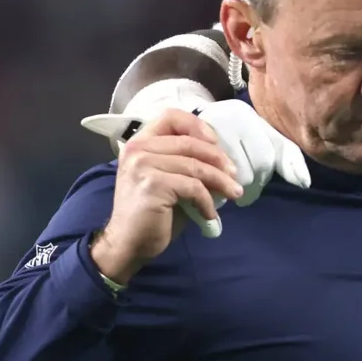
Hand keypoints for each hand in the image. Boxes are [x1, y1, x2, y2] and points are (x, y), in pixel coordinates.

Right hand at [90, 111, 242, 283]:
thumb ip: (184, 160)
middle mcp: (138, 149)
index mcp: (140, 142)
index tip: (216, 143)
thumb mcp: (166, 177)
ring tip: (233, 193)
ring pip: (196, 166)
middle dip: (219, 159)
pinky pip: (193, 187)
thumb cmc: (151, 212)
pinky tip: (210, 213)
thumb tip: (223, 158)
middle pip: (190, 142)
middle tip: (234, 175)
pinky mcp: (152, 184)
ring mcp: (143, 165)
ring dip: (220, 181)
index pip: (172, 116)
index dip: (198, 126)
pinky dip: (207, 201)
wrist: (127, 244)